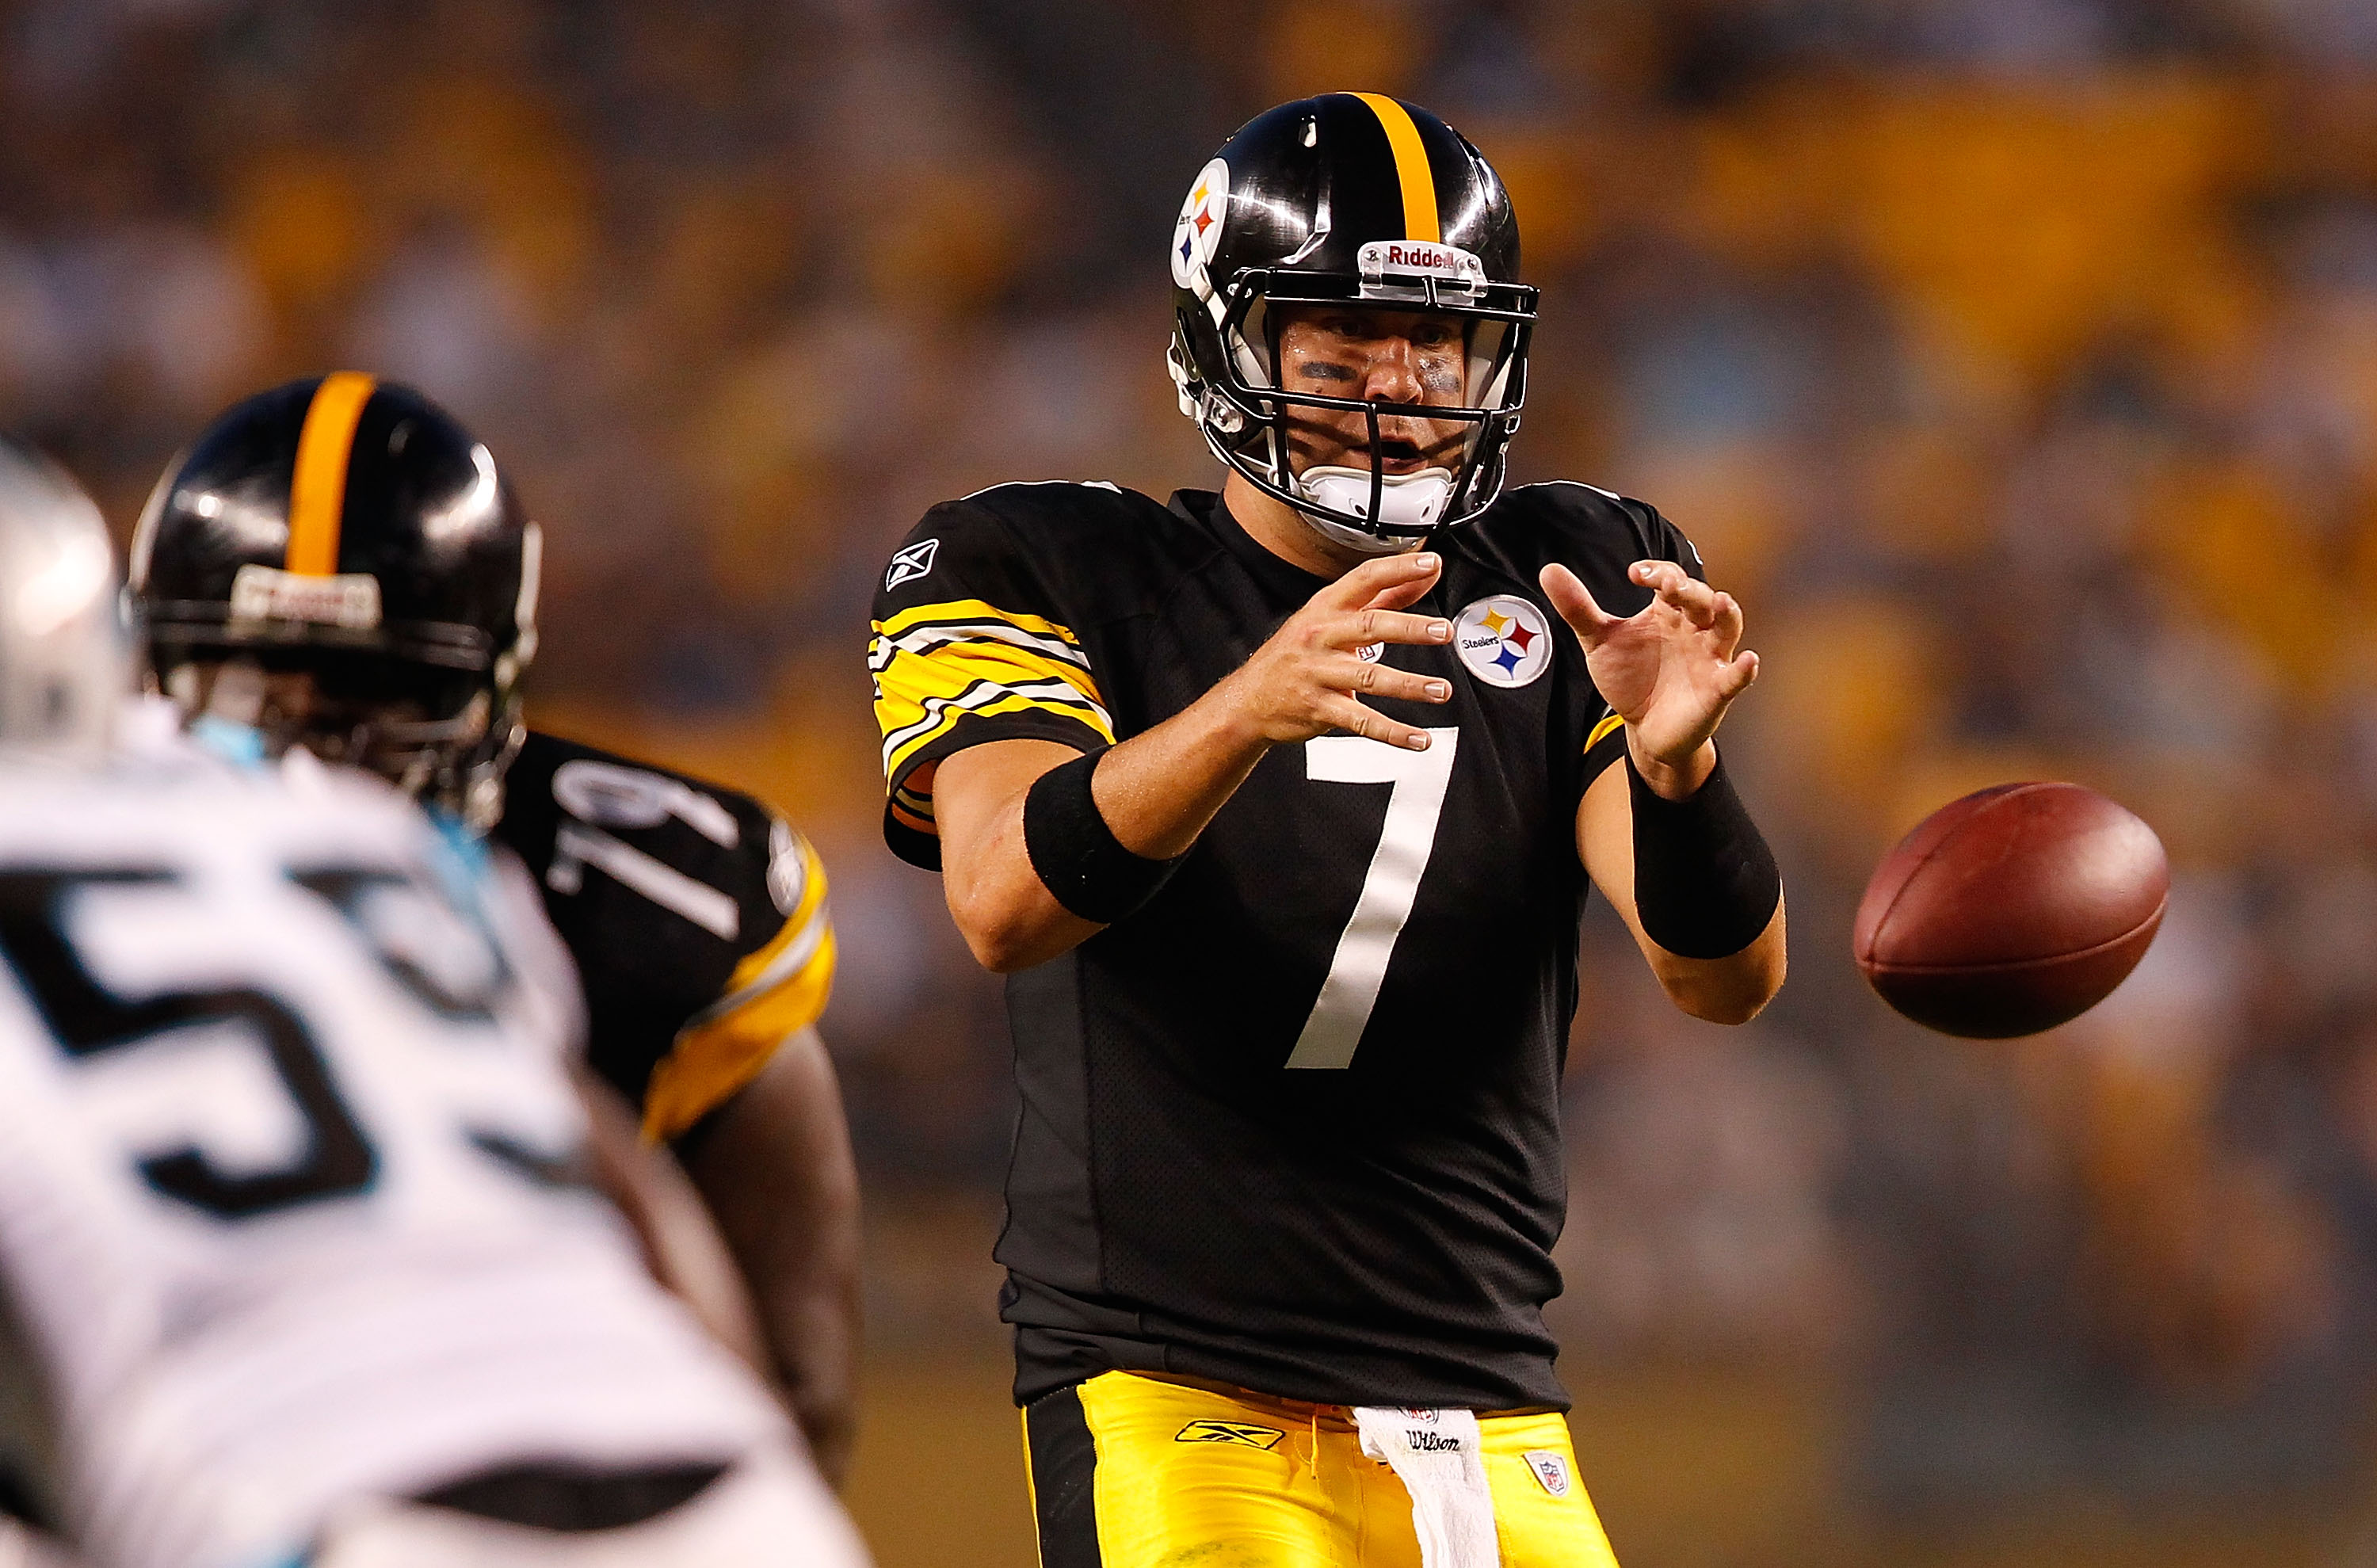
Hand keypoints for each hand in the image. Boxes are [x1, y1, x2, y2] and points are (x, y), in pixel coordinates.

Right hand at [1212, 551, 1454, 750]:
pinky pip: (1362, 721)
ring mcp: (1319, 674)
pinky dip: (1392, 733)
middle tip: (1443, 631)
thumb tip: (1424, 577)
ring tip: (1440, 690)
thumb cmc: (1297, 653)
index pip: (1365, 579)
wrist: (1249, 699)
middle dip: (1410, 628)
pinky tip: (1417, 738)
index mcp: (1326, 608)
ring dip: (1409, 685)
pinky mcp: (1320, 708)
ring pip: (1370, 677)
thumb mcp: (1330, 617)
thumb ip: (1382, 597)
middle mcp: (1321, 636)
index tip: (1431, 563)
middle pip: (1370, 626)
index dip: (1399, 569)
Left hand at [1540, 559, 1758, 797]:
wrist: (1643, 729)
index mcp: (1668, 612)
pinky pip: (1735, 678)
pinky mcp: (1716, 691)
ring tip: (1722, 602)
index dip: (1657, 572)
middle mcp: (1693, 628)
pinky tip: (1748, 661)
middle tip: (1668, 585)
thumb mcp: (1599, 642)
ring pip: (1727, 628)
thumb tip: (1549, 570)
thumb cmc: (1630, 677)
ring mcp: (1708, 658)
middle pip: (1700, 598)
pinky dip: (1743, 670)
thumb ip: (1578, 609)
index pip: (1671, 579)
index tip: (1635, 573)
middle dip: (1688, 589)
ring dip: (1727, 614)